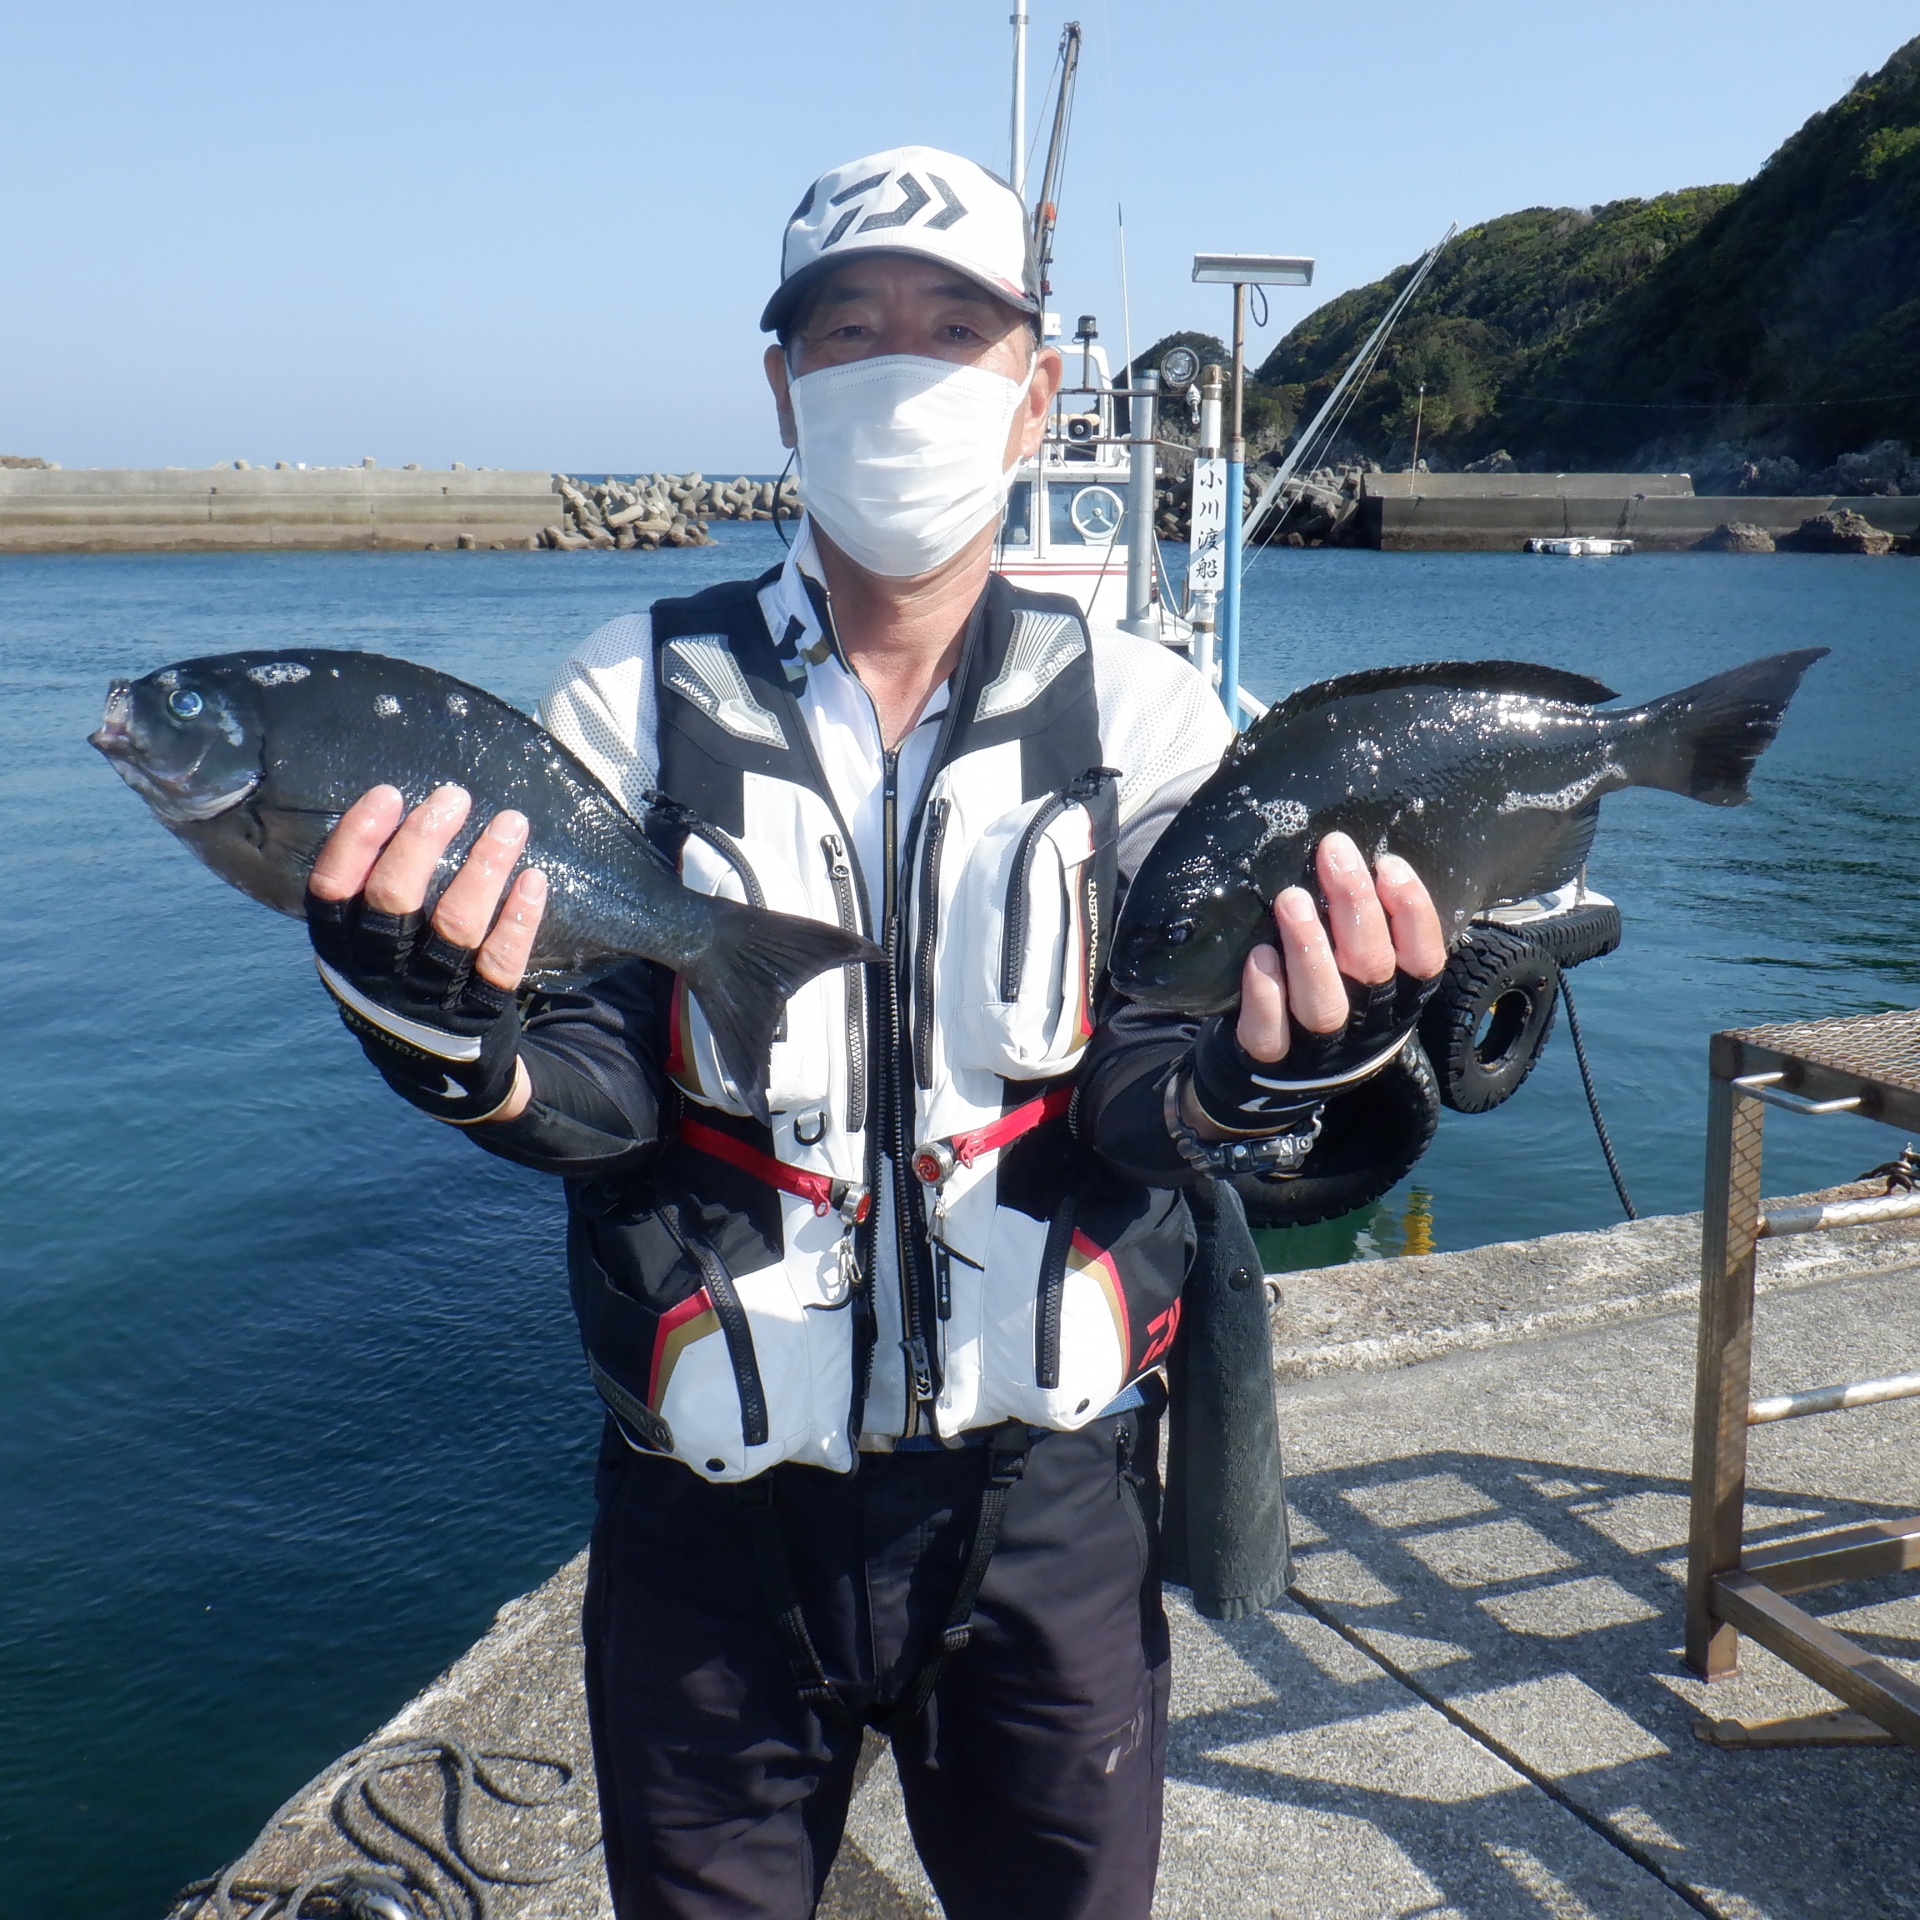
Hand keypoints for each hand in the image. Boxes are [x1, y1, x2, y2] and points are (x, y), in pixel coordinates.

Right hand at [306, 785, 547, 1123]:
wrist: (434, 1071)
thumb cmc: (399, 981)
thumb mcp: (365, 951)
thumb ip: (368, 898)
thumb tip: (395, 812)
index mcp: (340, 952)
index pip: (331, 890)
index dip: (356, 839)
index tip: (389, 794)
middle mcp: (377, 976)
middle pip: (393, 900)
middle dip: (423, 841)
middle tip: (454, 797)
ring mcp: (427, 998)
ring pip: (455, 926)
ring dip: (484, 867)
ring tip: (511, 823)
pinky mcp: (476, 1015)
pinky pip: (501, 962)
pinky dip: (519, 918)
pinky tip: (534, 880)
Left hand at [1181, 833, 1445, 1143]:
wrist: (1262, 1083)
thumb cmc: (1316, 1000)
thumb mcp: (1355, 974)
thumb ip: (1359, 931)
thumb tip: (1350, 857)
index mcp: (1398, 1001)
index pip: (1424, 958)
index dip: (1412, 911)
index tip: (1388, 863)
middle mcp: (1366, 1026)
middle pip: (1372, 967)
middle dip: (1356, 905)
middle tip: (1333, 853)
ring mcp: (1319, 1050)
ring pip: (1325, 1003)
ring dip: (1310, 948)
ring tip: (1292, 899)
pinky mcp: (1270, 1061)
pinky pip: (1270, 1033)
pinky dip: (1265, 995)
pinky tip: (1259, 956)